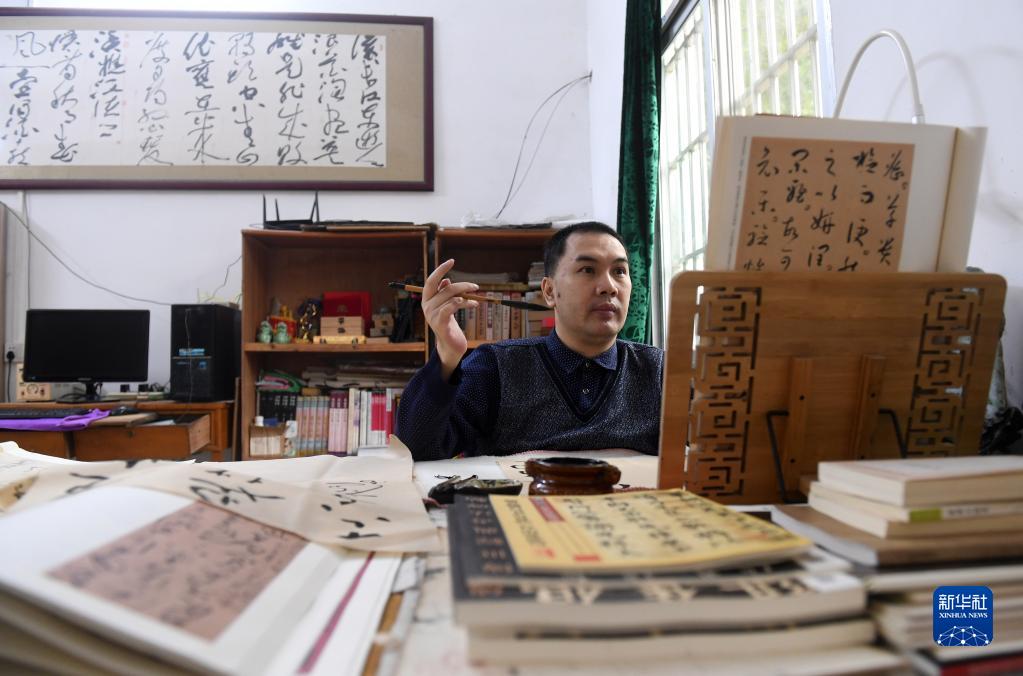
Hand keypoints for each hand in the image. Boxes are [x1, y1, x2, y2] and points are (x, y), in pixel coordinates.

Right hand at [421, 259, 478, 380]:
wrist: (450, 346)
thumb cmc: (449, 325)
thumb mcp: (447, 307)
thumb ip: (444, 294)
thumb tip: (447, 280)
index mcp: (427, 300)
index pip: (431, 281)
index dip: (440, 270)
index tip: (452, 261)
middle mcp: (427, 307)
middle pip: (445, 289)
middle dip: (462, 285)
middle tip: (476, 286)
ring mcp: (432, 316)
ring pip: (451, 297)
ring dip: (467, 297)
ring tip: (476, 301)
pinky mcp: (440, 324)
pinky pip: (451, 307)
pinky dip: (463, 303)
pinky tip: (473, 304)